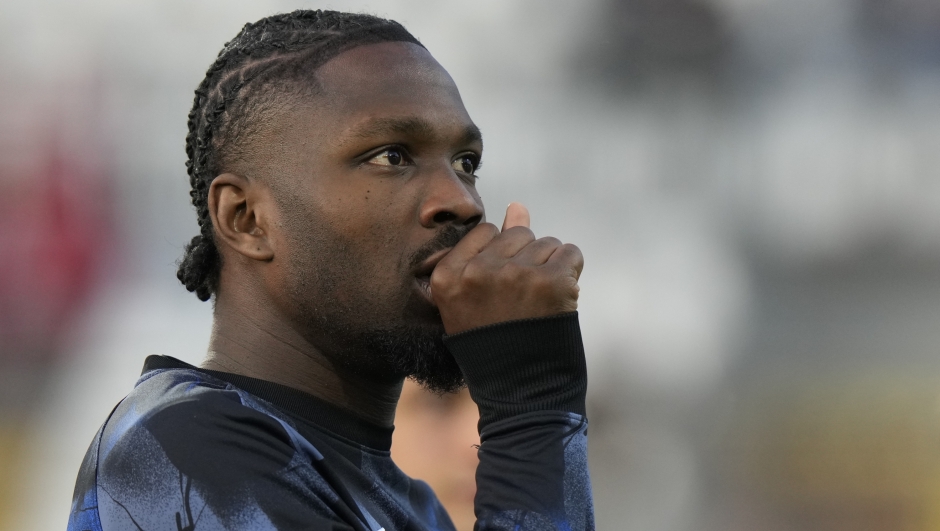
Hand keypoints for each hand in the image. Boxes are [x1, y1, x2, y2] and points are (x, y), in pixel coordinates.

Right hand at [430, 202, 583, 334]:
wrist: (522, 393)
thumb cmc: (495, 345)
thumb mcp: (474, 298)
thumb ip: (490, 249)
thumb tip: (518, 206)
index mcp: (448, 276)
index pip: (485, 232)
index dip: (500, 256)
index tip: (501, 286)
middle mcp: (478, 271)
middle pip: (516, 234)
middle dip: (526, 259)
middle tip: (522, 299)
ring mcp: (516, 275)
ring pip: (546, 243)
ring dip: (549, 267)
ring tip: (539, 303)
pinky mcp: (551, 282)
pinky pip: (570, 253)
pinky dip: (570, 272)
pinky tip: (559, 298)